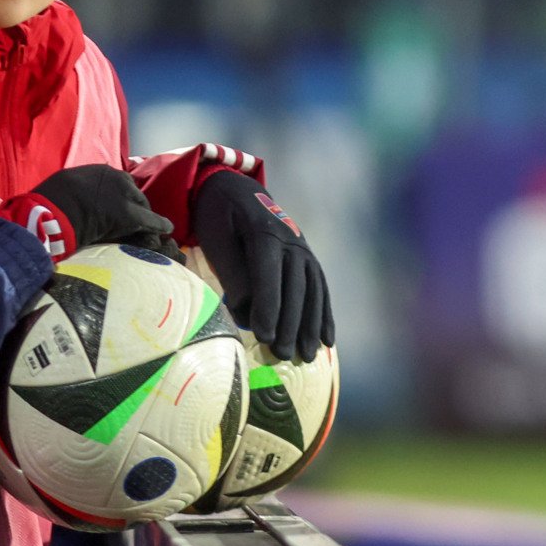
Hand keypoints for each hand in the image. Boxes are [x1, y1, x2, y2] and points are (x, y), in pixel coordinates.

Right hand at [0, 164, 180, 261]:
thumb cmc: (52, 200)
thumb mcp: (65, 185)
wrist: (54, 210)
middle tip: (137, 218)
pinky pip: (150, 220)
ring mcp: (125, 196)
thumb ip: (77, 189)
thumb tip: (72, 197)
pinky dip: (159, 224)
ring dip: (146, 216)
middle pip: (133, 193)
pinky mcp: (130, 215)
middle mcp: (116, 178)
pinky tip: (167, 228)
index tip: (120, 204)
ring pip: (142, 206)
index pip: (119, 183)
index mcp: (100, 171)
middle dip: (136, 205)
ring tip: (153, 226)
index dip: (121, 196)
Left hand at [191, 170, 332, 361]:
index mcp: (264, 232)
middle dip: (289, 324)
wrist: (237, 189)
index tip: (263, 335)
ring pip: (312, 292)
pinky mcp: (309, 259)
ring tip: (306, 356)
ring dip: (311, 326)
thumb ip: (232, 273)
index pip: (269, 275)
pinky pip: (321, 289)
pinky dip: (325, 315)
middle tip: (281, 354)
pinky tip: (328, 341)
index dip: (267, 306)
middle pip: (294, 288)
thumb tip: (246, 313)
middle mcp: (292, 241)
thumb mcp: (217, 238)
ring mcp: (304, 250)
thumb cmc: (220, 217)